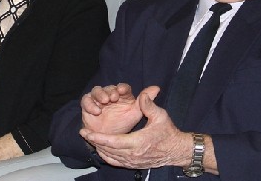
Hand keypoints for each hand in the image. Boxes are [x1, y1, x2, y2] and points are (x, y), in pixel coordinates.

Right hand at [80, 83, 144, 135]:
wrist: (109, 138)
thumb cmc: (123, 123)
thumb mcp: (135, 113)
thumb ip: (144, 100)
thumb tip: (157, 88)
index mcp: (122, 95)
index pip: (122, 87)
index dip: (122, 88)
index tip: (123, 91)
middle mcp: (109, 95)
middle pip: (109, 88)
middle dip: (110, 91)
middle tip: (113, 98)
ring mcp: (97, 99)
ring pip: (96, 91)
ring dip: (100, 94)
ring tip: (104, 101)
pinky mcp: (87, 106)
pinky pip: (86, 100)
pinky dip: (90, 104)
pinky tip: (96, 110)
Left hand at [81, 86, 197, 171]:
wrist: (177, 150)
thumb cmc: (168, 132)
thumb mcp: (160, 116)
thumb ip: (149, 105)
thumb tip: (141, 96)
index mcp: (137, 142)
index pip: (112, 142)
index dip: (97, 137)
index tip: (86, 132)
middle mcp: (133, 155)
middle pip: (108, 150)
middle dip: (94, 142)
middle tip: (84, 133)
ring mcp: (133, 161)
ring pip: (110, 157)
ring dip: (99, 148)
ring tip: (90, 139)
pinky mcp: (134, 164)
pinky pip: (116, 162)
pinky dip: (107, 156)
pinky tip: (102, 150)